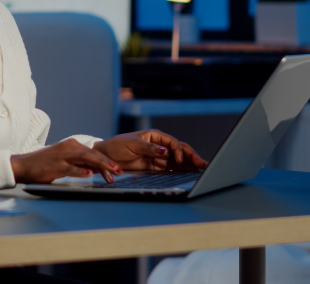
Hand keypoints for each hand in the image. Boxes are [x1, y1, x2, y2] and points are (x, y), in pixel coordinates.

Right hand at [11, 139, 122, 183]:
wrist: (24, 165)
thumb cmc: (46, 164)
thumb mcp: (66, 161)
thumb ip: (80, 163)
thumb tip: (97, 170)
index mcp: (72, 145)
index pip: (94, 153)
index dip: (107, 161)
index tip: (118, 169)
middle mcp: (69, 147)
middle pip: (93, 154)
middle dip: (108, 162)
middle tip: (120, 170)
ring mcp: (62, 156)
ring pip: (85, 159)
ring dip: (100, 165)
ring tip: (111, 171)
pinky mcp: (55, 165)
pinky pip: (70, 168)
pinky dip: (80, 171)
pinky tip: (89, 174)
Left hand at [93, 130, 207, 171]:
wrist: (107, 156)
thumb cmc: (118, 145)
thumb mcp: (132, 144)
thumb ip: (149, 148)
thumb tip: (164, 150)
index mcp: (155, 136)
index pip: (173, 142)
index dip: (178, 150)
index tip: (179, 159)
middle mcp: (160, 146)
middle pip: (180, 150)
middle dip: (191, 157)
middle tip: (202, 164)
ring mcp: (159, 156)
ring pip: (178, 160)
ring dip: (189, 164)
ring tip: (201, 169)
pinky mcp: (156, 166)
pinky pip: (172, 168)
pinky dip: (181, 170)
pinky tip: (190, 173)